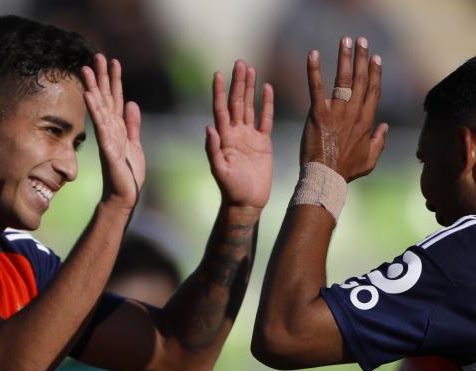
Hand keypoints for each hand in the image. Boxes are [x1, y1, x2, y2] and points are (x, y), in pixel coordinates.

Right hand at [82, 54, 145, 210]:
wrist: (124, 195)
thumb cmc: (128, 173)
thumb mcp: (134, 144)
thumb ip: (132, 124)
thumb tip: (131, 103)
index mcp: (118, 128)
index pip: (115, 99)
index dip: (115, 81)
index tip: (113, 61)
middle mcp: (110, 130)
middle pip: (105, 98)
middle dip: (102, 77)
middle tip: (97, 56)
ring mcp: (107, 138)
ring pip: (100, 108)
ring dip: (94, 88)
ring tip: (88, 69)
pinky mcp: (108, 148)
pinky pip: (101, 126)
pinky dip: (96, 110)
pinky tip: (90, 96)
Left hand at [206, 60, 273, 212]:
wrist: (248, 202)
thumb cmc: (232, 190)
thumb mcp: (220, 171)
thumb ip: (214, 151)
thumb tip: (209, 128)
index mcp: (224, 138)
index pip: (220, 109)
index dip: (219, 92)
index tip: (218, 73)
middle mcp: (235, 133)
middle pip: (236, 103)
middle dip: (237, 83)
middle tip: (240, 63)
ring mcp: (249, 137)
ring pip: (249, 107)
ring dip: (249, 89)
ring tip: (250, 69)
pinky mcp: (263, 143)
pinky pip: (265, 119)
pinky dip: (266, 104)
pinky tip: (266, 89)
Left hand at [300, 36, 387, 181]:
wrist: (325, 178)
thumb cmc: (345, 172)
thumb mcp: (369, 160)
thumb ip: (379, 142)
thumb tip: (385, 126)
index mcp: (366, 122)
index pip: (373, 91)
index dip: (374, 73)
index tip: (375, 58)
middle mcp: (354, 113)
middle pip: (361, 79)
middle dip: (362, 58)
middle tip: (361, 41)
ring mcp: (337, 112)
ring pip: (343, 79)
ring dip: (345, 57)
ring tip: (345, 40)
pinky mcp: (318, 114)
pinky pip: (316, 87)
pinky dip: (314, 70)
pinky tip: (313, 54)